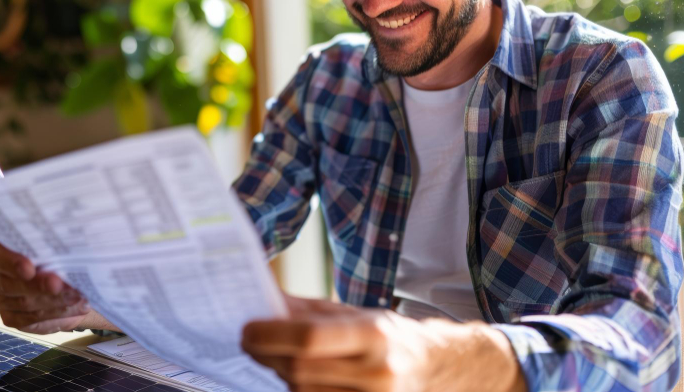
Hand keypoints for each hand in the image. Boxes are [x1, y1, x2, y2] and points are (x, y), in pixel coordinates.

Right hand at [0, 241, 90, 333]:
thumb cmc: (53, 252)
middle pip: (10, 285)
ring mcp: (1, 301)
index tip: (30, 268)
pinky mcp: (13, 319)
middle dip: (39, 285)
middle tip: (60, 284)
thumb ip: (51, 245)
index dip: (10, 263)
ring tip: (79, 295)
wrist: (61, 277)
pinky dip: (59, 313)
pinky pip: (34, 320)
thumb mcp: (52, 243)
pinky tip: (78, 306)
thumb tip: (68, 248)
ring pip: (26, 304)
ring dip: (56, 300)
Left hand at [242, 296, 524, 391]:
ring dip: (281, 374)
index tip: (246, 330)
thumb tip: (264, 301)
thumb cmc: (390, 338)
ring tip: (278, 358)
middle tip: (250, 343)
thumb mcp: (356, 314)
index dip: (270, 336)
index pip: (309, 338)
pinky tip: (299, 377)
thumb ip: (310, 310)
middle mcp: (375, 371)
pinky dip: (300, 390)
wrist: (437, 369)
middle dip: (267, 356)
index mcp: (373, 334)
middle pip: (299, 371)